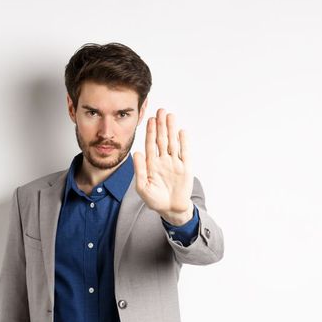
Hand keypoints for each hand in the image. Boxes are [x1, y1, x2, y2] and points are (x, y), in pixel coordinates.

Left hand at [132, 108, 193, 225]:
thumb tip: (136, 152)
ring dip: (172, 129)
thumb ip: (138, 170)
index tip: (149, 120)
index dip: (150, 132)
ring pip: (173, 143)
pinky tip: (182, 131)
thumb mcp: (142, 186)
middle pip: (162, 139)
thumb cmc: (155, 200)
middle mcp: (163, 160)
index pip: (151, 144)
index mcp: (151, 164)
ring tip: (170, 116)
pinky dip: (184, 142)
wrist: (170, 210)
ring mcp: (175, 163)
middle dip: (161, 125)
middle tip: (161, 111)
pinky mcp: (186, 168)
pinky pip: (185, 153)